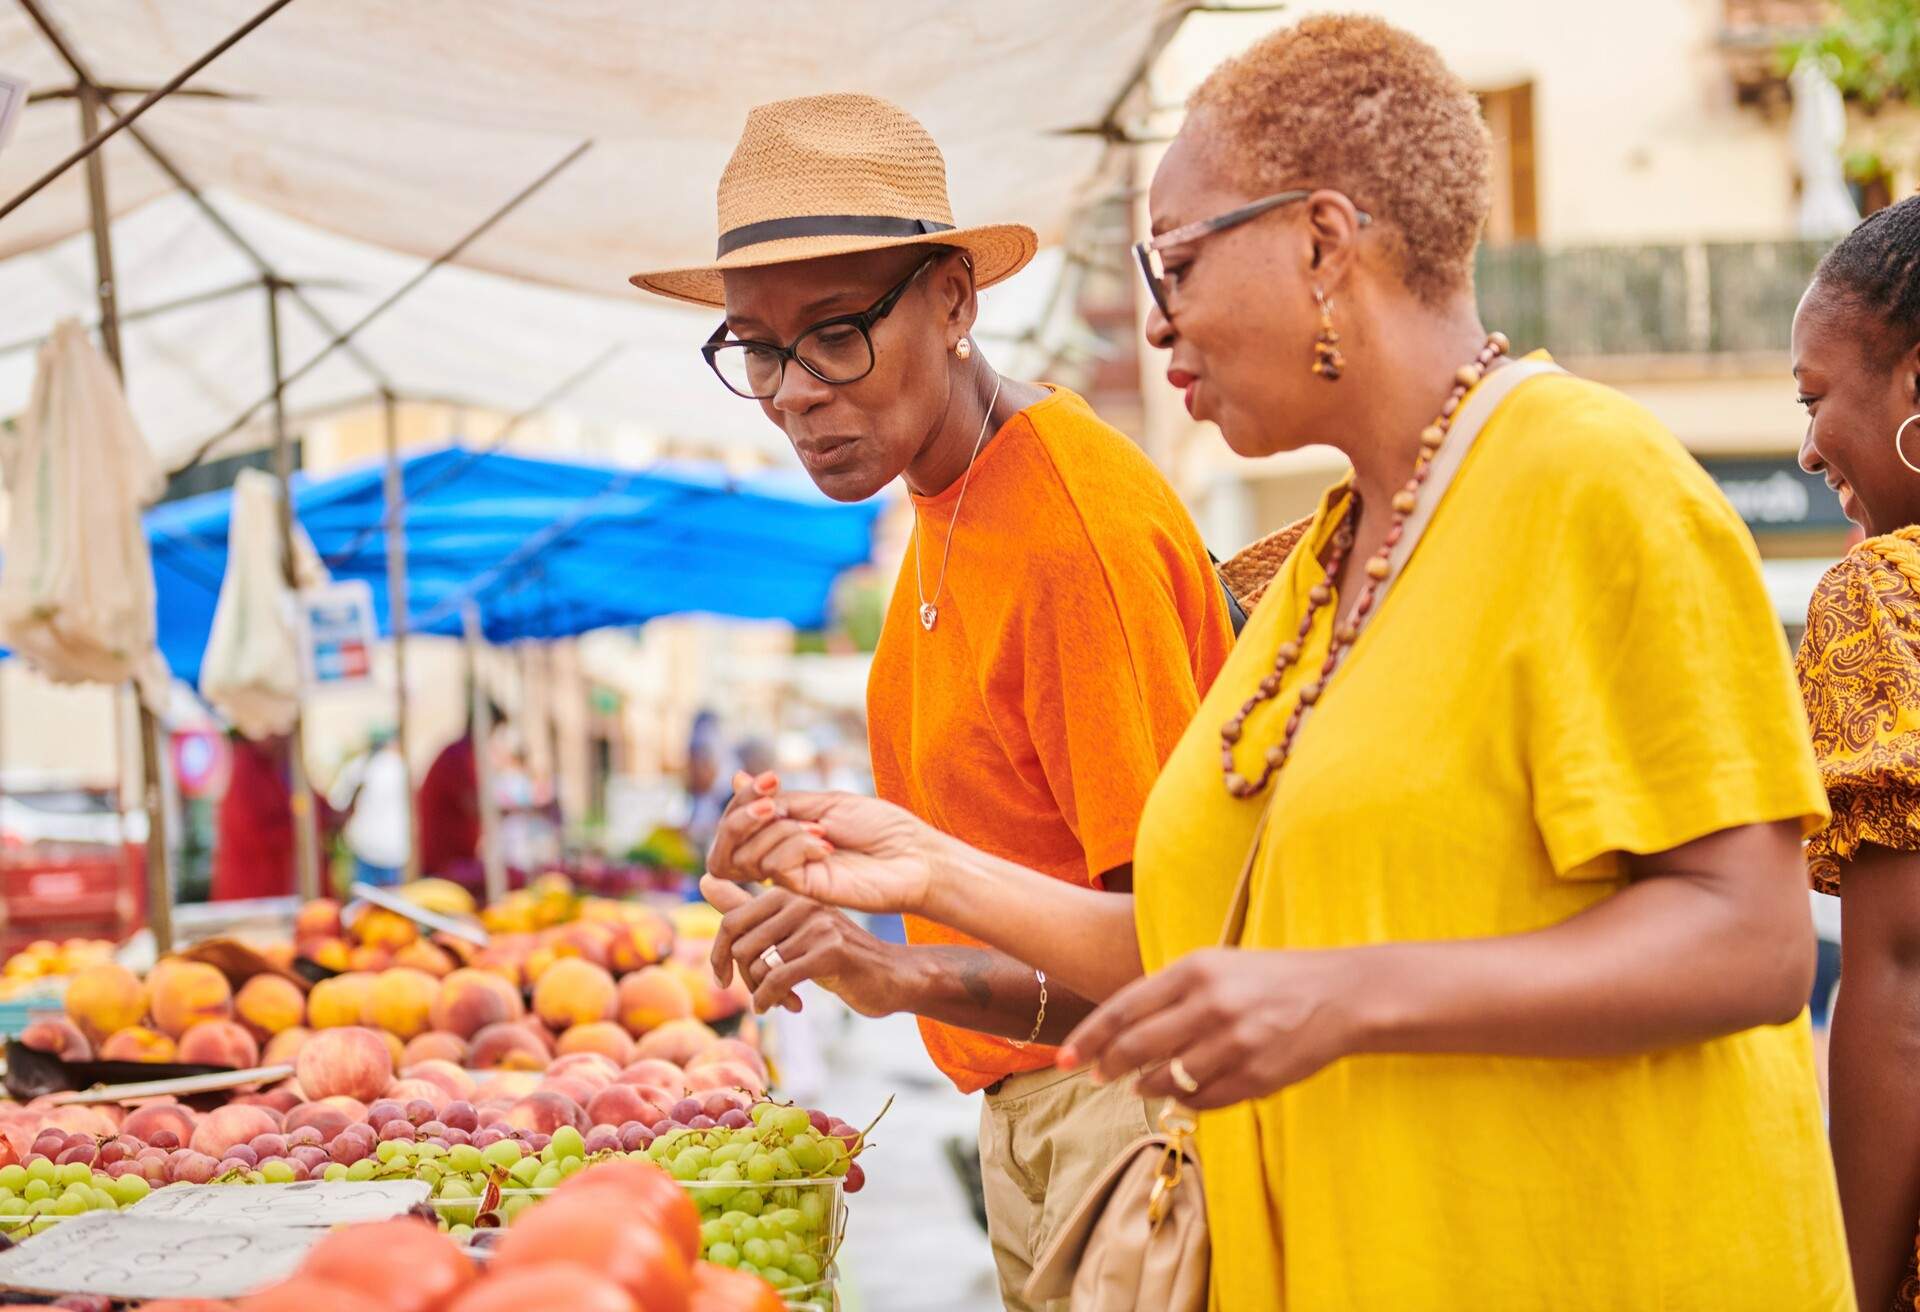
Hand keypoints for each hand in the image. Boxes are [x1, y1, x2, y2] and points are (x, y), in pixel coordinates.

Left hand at [700, 876, 911, 1016]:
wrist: (891, 975)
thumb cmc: (835, 954)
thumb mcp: (789, 930)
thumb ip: (747, 907)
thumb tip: (705, 880)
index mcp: (787, 892)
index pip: (730, 923)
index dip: (718, 958)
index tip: (722, 980)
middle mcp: (801, 902)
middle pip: (741, 948)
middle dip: (745, 980)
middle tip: (763, 994)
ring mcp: (817, 924)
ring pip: (758, 967)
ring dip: (762, 994)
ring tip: (782, 999)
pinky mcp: (830, 950)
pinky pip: (777, 980)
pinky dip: (770, 1000)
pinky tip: (784, 1007)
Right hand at [706, 787, 939, 916]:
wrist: (913, 855)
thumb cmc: (878, 827)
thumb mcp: (824, 803)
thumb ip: (780, 800)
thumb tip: (736, 777)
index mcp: (783, 833)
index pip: (734, 821)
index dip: (741, 798)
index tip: (771, 779)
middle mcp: (779, 857)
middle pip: (725, 845)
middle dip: (740, 817)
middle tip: (774, 802)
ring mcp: (790, 876)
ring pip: (747, 854)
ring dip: (779, 830)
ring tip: (820, 831)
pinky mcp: (802, 892)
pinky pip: (773, 866)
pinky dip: (795, 846)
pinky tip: (826, 847)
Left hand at [1058, 947, 1370, 1109]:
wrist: (1340, 995)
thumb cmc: (1266, 979)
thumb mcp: (1214, 966)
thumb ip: (1168, 994)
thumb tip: (1118, 1034)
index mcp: (1196, 970)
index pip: (1124, 1009)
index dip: (1089, 1038)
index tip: (1063, 1058)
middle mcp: (1211, 1006)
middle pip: (1137, 1048)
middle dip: (1107, 1066)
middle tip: (1096, 1076)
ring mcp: (1234, 1044)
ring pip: (1167, 1081)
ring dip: (1147, 1086)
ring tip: (1142, 1085)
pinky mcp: (1256, 1078)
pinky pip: (1203, 1100)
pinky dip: (1186, 1099)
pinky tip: (1185, 1091)